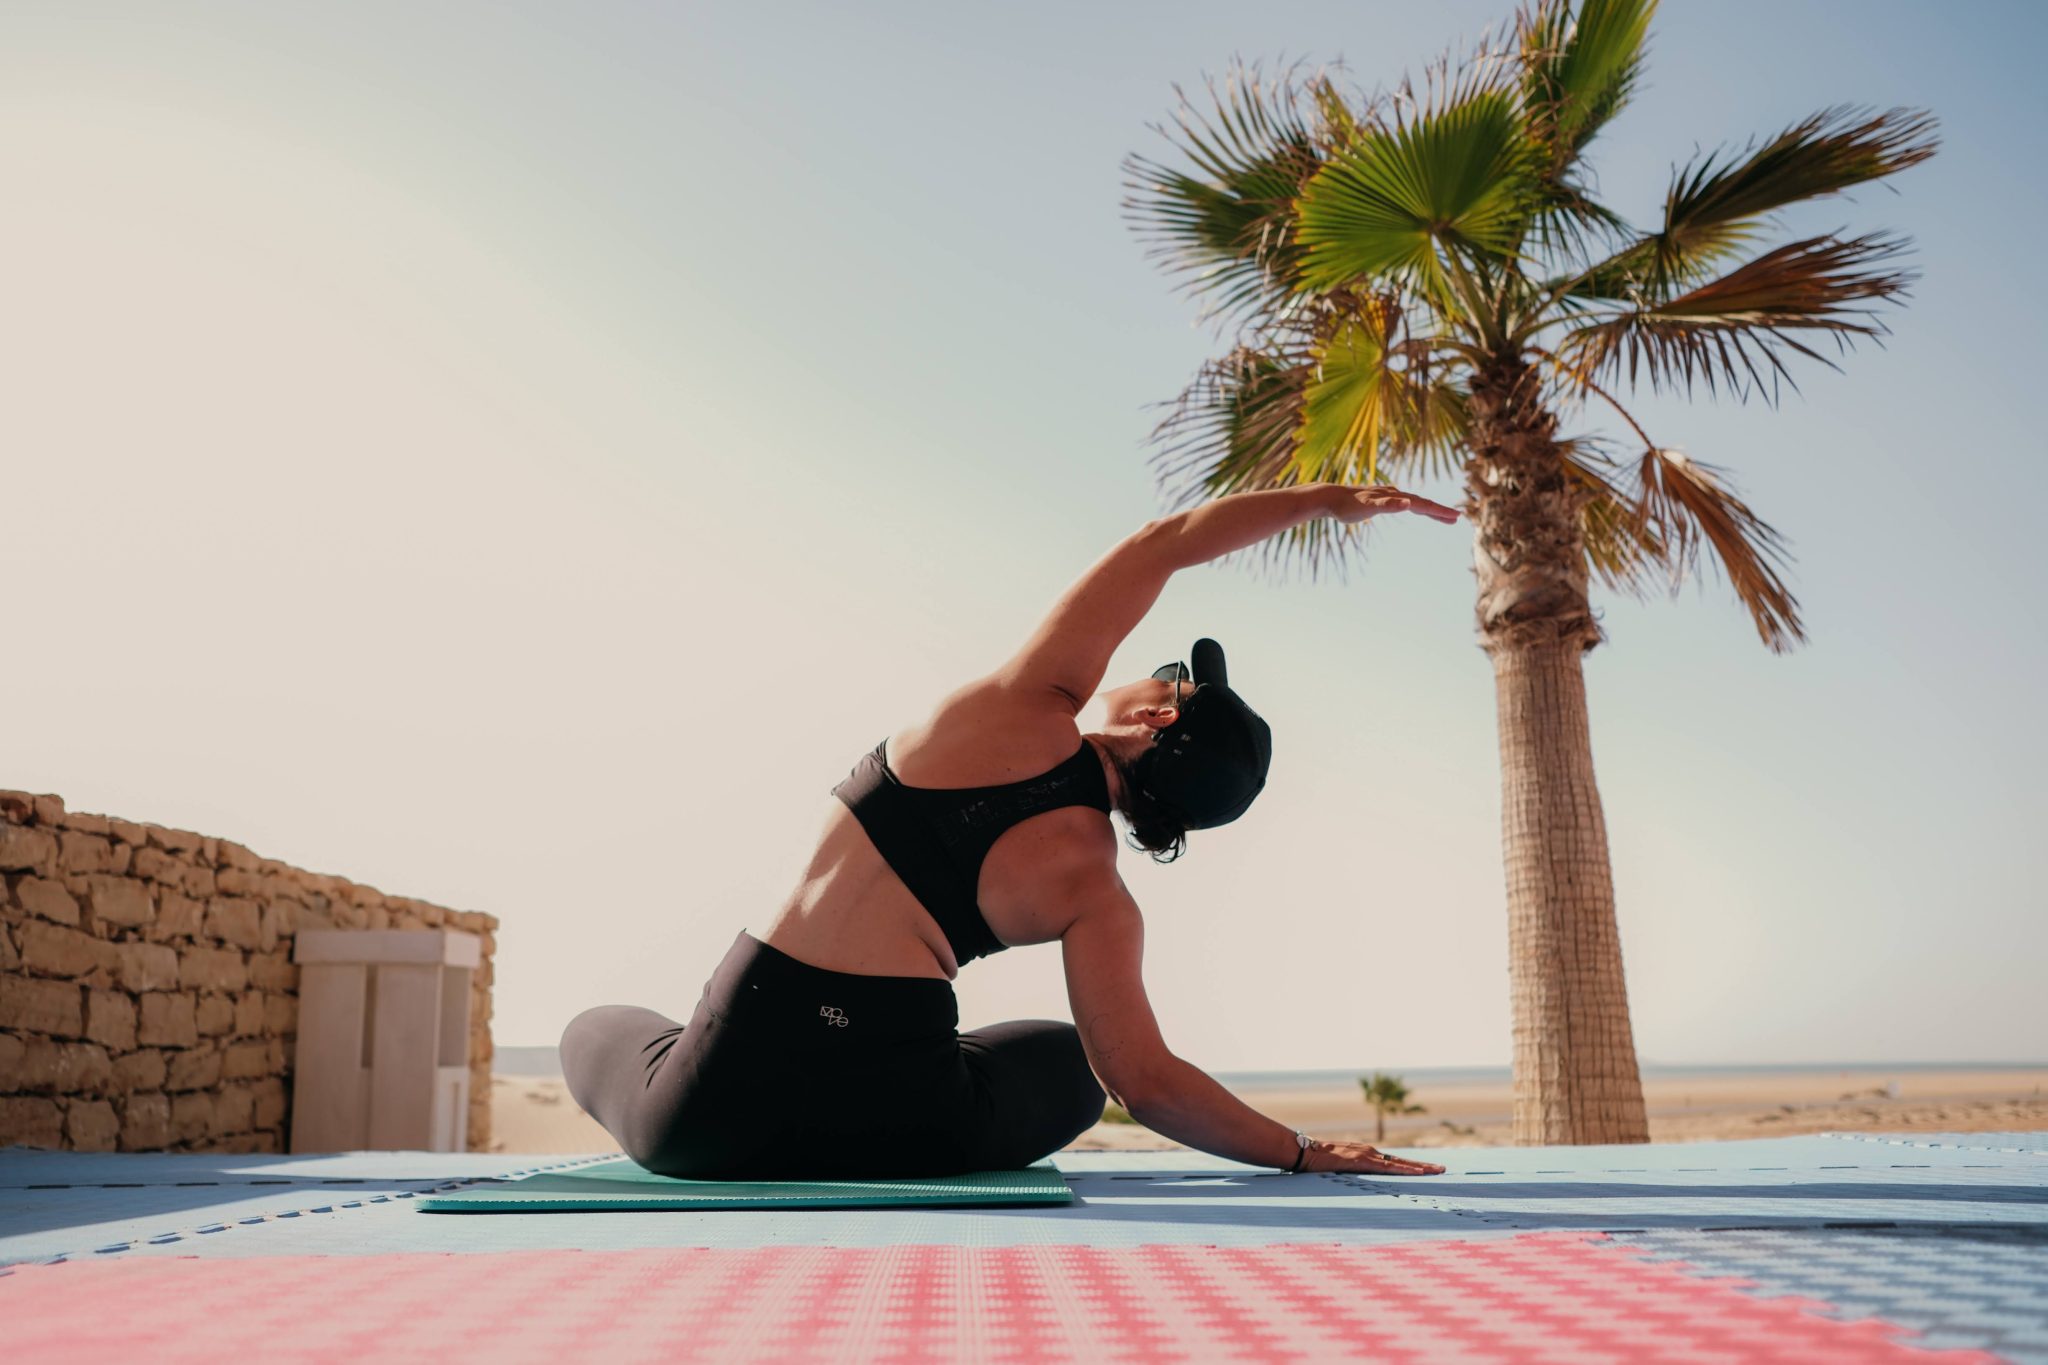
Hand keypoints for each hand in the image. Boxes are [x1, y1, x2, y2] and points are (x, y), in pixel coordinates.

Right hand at [1303, 1139, 1445, 1175]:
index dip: (1413, 1166)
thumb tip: (1357, 1186)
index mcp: (1366, 1155)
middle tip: (1443, 1170)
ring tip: (1437, 1171)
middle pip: (1402, 1161)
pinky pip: (1386, 1168)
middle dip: (1424, 1166)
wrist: (1305, 1153)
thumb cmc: (1319, 1163)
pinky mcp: (1361, 1162)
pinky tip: (1417, 1173)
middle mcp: (1370, 1153)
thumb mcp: (1339, 1169)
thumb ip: (1350, 1175)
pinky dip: (1403, 1170)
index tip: (1429, 1170)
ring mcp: (1367, 1156)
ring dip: (1419, 1168)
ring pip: (1399, 1163)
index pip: (1395, 1162)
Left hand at [1328, 484, 1461, 526]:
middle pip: (1421, 502)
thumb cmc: (1347, 505)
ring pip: (1413, 502)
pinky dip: (1411, 505)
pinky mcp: (1379, 499)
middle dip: (1439, 511)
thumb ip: (1387, 505)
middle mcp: (1393, 494)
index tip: (1456, 517)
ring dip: (1428, 509)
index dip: (1439, 511)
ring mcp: (1387, 496)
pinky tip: (1410, 506)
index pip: (1422, 504)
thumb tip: (1408, 503)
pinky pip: (1401, 503)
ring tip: (1441, 516)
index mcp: (1394, 497)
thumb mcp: (1367, 506)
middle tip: (1457, 518)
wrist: (1329, 497)